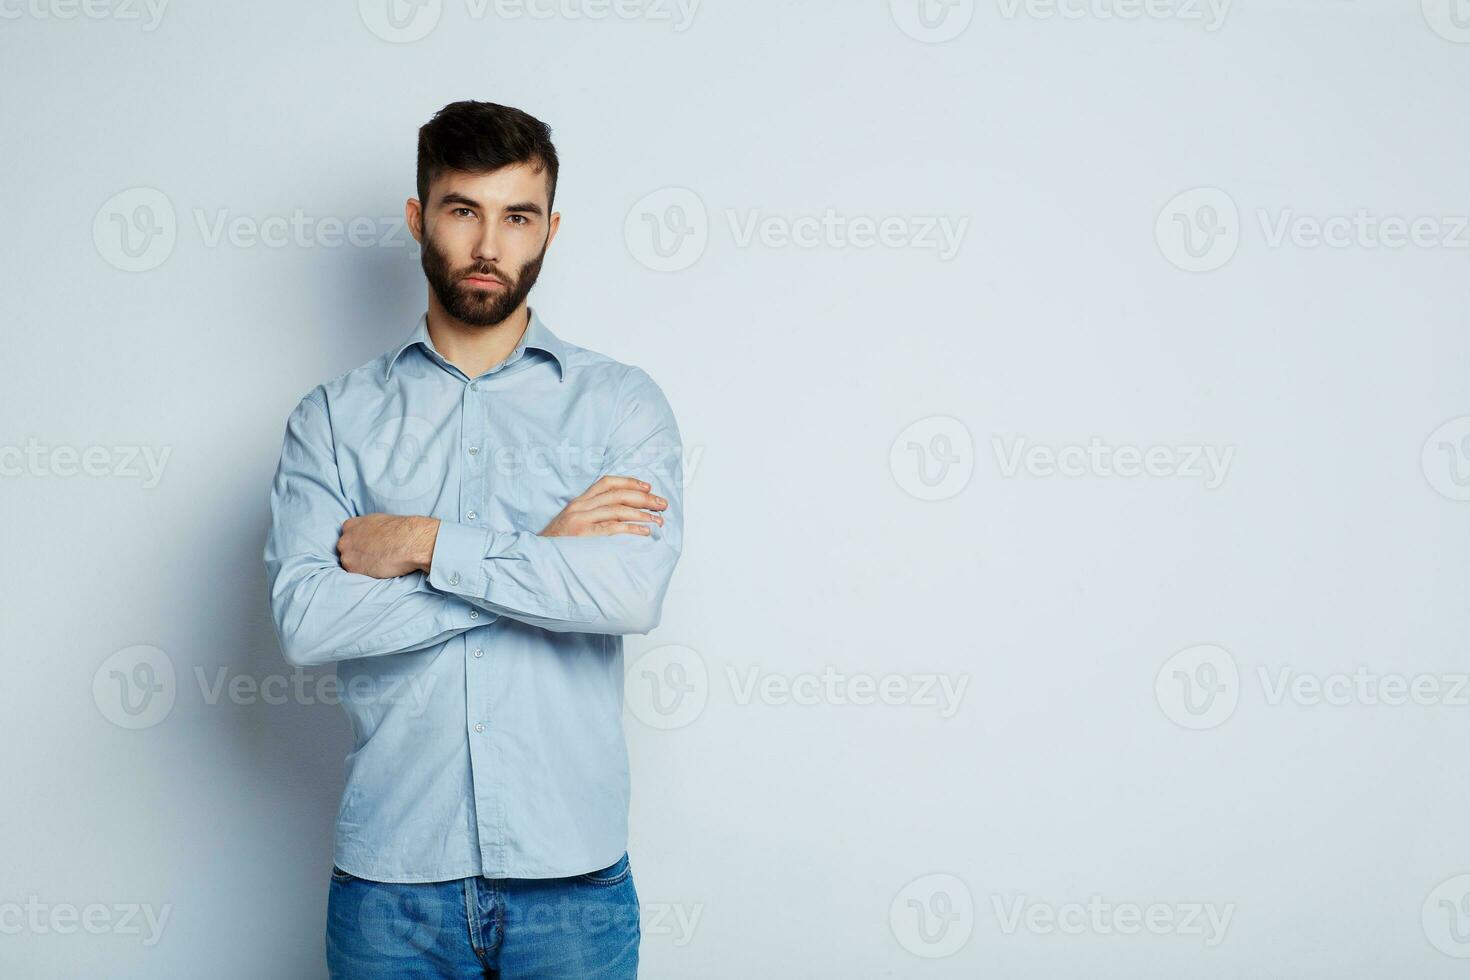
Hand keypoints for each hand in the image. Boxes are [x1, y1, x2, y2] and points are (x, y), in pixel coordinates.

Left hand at [338, 514, 439, 577]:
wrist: (409, 542)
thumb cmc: (400, 530)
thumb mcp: (379, 521)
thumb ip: (368, 529)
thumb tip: (371, 535)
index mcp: (350, 525)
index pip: (348, 536)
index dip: (359, 543)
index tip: (368, 547)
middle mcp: (345, 539)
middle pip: (346, 550)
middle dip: (357, 554)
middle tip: (373, 557)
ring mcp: (347, 554)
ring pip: (350, 563)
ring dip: (361, 565)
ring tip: (378, 564)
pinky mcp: (353, 568)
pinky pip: (355, 574)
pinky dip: (366, 573)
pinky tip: (378, 569)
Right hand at [540, 476, 666, 537]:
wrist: (536, 559)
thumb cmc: (557, 544)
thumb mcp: (571, 522)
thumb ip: (591, 514)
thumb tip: (621, 513)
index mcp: (579, 502)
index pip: (607, 483)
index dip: (629, 482)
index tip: (648, 487)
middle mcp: (580, 507)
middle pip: (617, 495)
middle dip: (644, 498)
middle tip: (663, 504)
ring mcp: (580, 521)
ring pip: (617, 510)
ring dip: (642, 514)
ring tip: (658, 520)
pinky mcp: (583, 536)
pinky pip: (612, 529)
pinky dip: (631, 528)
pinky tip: (644, 531)